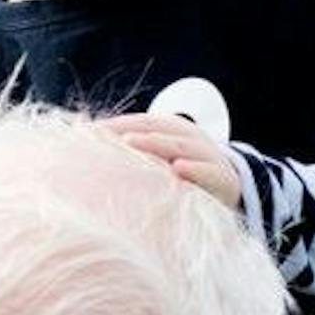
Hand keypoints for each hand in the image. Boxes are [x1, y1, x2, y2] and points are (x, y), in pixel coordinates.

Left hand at [101, 113, 240, 207]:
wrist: (227, 191)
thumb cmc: (182, 176)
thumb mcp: (160, 161)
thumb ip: (133, 154)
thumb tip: (89, 146)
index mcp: (172, 129)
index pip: (141, 122)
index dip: (116, 125)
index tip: (87, 131)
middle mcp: (190, 138)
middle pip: (158, 130)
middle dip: (130, 130)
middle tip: (103, 135)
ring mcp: (207, 156)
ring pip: (180, 146)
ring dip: (157, 144)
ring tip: (132, 143)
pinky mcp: (223, 178)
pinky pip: (208, 172)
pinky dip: (194, 169)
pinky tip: (178, 169)